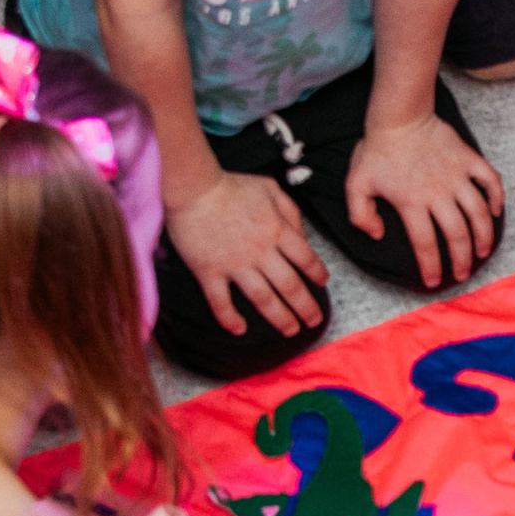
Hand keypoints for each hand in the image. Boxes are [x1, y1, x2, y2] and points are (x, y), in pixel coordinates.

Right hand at [163, 170, 328, 336]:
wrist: (192, 188)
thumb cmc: (230, 185)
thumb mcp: (269, 188)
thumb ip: (290, 211)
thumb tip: (302, 236)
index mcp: (277, 230)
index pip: (306, 259)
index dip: (317, 274)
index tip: (322, 284)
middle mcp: (261, 252)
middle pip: (290, 286)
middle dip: (306, 307)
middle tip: (314, 320)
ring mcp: (235, 264)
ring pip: (263, 299)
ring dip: (280, 318)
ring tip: (291, 330)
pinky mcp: (209, 272)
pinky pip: (220, 301)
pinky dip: (229, 318)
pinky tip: (240, 330)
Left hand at [346, 114, 502, 288]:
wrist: (399, 115)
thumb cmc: (377, 149)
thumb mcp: (356, 183)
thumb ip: (360, 215)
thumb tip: (377, 236)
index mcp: (412, 202)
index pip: (425, 244)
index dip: (431, 267)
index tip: (434, 282)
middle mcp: (438, 193)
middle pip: (457, 235)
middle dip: (462, 260)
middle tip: (463, 274)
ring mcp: (457, 176)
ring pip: (478, 213)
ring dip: (483, 236)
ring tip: (483, 252)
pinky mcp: (468, 160)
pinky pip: (490, 180)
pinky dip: (497, 197)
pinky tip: (497, 211)